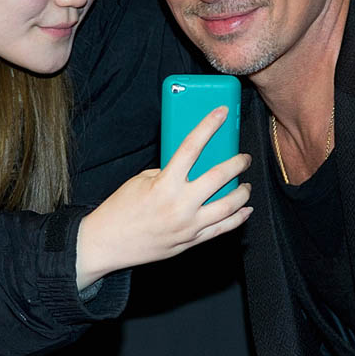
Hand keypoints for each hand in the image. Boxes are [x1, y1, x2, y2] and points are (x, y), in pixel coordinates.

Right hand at [75, 107, 252, 289]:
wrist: (108, 243)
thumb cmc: (121, 209)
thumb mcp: (141, 180)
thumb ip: (168, 172)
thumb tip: (192, 166)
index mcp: (164, 184)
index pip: (192, 147)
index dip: (209, 126)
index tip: (221, 112)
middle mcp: (180, 204)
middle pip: (219, 177)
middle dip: (237, 163)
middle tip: (244, 158)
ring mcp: (188, 225)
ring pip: (228, 205)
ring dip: (242, 192)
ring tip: (246, 184)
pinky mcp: (191, 241)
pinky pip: (223, 229)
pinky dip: (238, 218)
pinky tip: (245, 210)